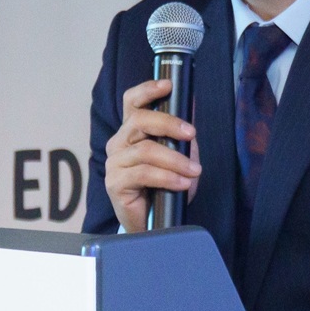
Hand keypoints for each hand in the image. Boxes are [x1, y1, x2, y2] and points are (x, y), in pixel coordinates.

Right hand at [103, 78, 201, 232]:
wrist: (153, 225)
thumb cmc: (165, 189)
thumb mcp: (180, 157)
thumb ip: (182, 137)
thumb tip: (192, 110)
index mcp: (131, 132)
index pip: (131, 103)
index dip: (147, 90)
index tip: (168, 85)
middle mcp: (119, 143)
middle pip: (138, 121)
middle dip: (168, 124)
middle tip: (191, 134)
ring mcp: (115, 163)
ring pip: (145, 150)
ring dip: (175, 159)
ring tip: (194, 171)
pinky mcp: (115, 183)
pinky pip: (143, 174)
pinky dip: (167, 177)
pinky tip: (182, 184)